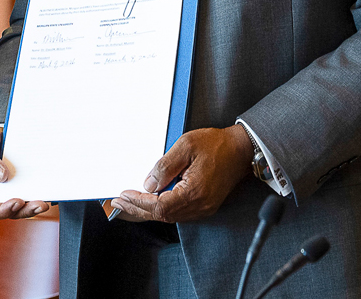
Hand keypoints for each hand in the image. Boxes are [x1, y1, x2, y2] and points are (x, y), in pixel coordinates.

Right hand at [0, 127, 49, 219]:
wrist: (1, 134)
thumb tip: (2, 176)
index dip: (2, 210)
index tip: (16, 202)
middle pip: (9, 211)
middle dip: (24, 211)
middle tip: (38, 205)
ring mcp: (11, 190)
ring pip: (21, 207)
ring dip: (32, 208)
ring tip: (44, 204)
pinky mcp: (23, 184)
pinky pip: (30, 195)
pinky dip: (38, 196)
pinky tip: (47, 193)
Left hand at [109, 125, 251, 223]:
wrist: (241, 149)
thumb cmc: (216, 144)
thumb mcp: (185, 146)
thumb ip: (165, 166)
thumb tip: (148, 184)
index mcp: (194, 192)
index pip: (159, 205)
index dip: (139, 202)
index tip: (123, 195)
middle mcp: (199, 205)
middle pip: (163, 215)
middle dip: (138, 210)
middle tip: (119, 203)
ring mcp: (204, 207)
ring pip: (170, 216)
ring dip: (148, 211)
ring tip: (129, 204)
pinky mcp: (205, 205)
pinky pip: (179, 212)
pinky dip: (161, 209)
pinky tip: (150, 202)